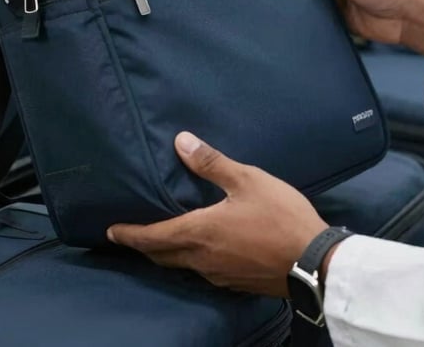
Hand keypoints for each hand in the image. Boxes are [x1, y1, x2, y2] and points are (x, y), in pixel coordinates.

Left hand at [107, 132, 327, 297]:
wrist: (312, 261)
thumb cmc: (278, 215)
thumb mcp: (247, 180)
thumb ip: (212, 163)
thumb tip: (180, 141)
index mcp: (199, 232)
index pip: (152, 237)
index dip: (129, 234)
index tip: (111, 231)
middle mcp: (201, 260)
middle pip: (162, 255)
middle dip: (144, 245)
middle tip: (130, 235)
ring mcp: (218, 275)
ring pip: (182, 265)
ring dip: (168, 252)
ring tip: (163, 238)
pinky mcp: (235, 283)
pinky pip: (203, 271)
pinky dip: (191, 259)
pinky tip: (202, 249)